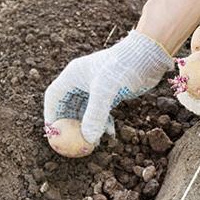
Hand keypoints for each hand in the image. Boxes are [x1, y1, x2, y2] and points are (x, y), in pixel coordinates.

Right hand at [44, 30, 172, 143]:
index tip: (53, 134)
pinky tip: (110, 133)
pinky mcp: (111, 92)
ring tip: (94, 141)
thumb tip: (88, 139)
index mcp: (73, 75)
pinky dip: (103, 123)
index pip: (54, 97)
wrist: (148, 55)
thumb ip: (95, 115)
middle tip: (73, 143)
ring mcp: (97, 87)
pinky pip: (101, 111)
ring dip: (88, 126)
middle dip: (70, 125)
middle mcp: (82, 80)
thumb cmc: (123, 67)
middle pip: (69, 106)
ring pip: (86, 111)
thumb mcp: (106, 91)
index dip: (51, 116)